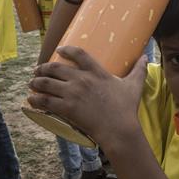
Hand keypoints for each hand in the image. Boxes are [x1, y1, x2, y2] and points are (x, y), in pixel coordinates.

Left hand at [28, 46, 147, 147]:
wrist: (118, 129)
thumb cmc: (126, 108)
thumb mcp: (134, 85)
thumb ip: (139, 70)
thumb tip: (146, 57)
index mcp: (96, 71)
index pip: (78, 54)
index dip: (66, 50)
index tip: (58, 50)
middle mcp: (82, 79)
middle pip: (56, 68)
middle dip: (44, 68)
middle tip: (38, 70)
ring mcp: (73, 93)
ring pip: (47, 83)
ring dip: (36, 82)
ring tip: (32, 84)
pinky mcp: (67, 108)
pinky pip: (46, 101)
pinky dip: (36, 100)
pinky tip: (31, 100)